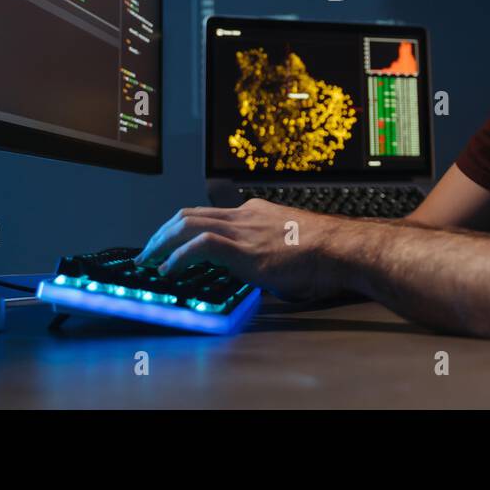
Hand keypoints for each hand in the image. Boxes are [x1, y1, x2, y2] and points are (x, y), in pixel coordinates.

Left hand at [135, 199, 349, 301]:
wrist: (342, 249)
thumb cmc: (326, 254)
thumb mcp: (291, 248)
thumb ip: (270, 255)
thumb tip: (264, 276)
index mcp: (255, 214)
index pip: (208, 215)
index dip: (183, 230)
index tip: (169, 246)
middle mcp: (244, 216)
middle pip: (189, 215)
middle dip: (162, 233)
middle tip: (147, 253)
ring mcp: (243, 230)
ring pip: (187, 224)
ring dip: (161, 243)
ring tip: (148, 262)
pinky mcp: (244, 249)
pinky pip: (201, 245)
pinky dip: (178, 257)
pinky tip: (168, 271)